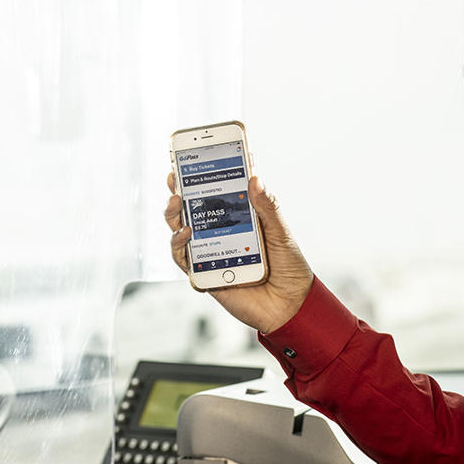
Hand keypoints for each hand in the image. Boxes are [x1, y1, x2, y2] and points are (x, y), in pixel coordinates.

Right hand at [164, 173, 313, 333]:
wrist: (290, 307)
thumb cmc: (288, 268)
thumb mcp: (281, 232)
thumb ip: (267, 207)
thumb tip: (255, 178)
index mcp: (237, 219)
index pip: (214, 194)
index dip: (201, 177)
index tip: (192, 157)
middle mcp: (219, 234)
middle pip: (190, 210)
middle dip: (178, 191)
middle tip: (174, 177)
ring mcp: (209, 253)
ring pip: (180, 231)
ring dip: (173, 214)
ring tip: (177, 201)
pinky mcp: (204, 274)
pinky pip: (183, 259)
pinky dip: (179, 245)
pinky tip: (186, 233)